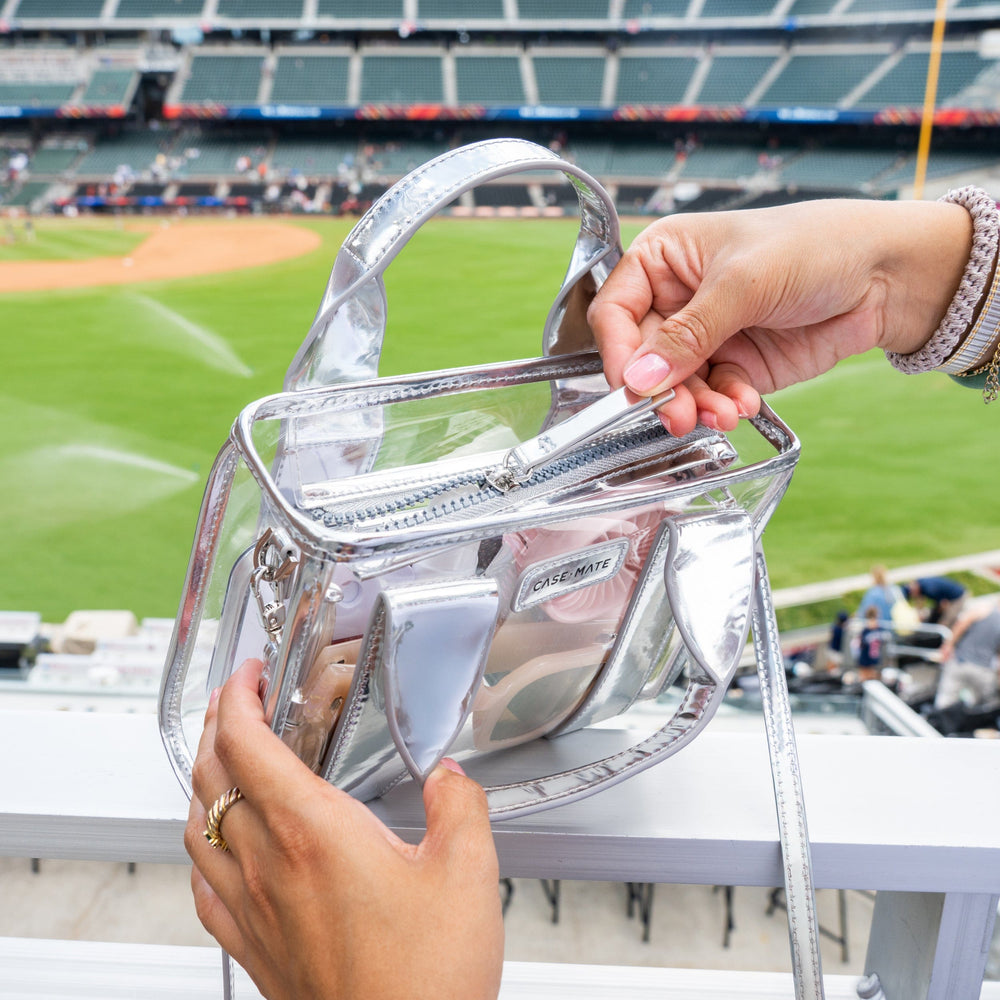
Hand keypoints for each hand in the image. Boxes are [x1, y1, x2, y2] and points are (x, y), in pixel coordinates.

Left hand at [186, 660, 503, 999]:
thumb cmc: (426, 982)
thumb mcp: (468, 873)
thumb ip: (459, 805)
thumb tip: (448, 776)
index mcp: (314, 833)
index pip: (248, 745)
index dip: (236, 698)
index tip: (247, 675)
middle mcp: (271, 867)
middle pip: (212, 776)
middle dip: (215, 724)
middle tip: (232, 700)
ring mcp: (255, 911)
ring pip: (198, 827)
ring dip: (201, 778)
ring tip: (220, 758)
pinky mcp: (255, 950)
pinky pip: (204, 886)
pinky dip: (201, 848)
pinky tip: (216, 851)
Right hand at [588, 199, 971, 435]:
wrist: (884, 276)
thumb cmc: (815, 246)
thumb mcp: (743, 283)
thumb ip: (688, 335)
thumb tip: (640, 379)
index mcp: (662, 259)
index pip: (616, 312)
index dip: (620, 352)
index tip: (633, 387)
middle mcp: (676, 299)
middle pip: (642, 358)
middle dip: (662, 390)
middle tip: (678, 415)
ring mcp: (704, 336)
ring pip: (675, 385)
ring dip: (695, 405)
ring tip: (723, 414)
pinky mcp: (733, 366)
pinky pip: (711, 396)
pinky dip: (723, 405)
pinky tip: (744, 404)